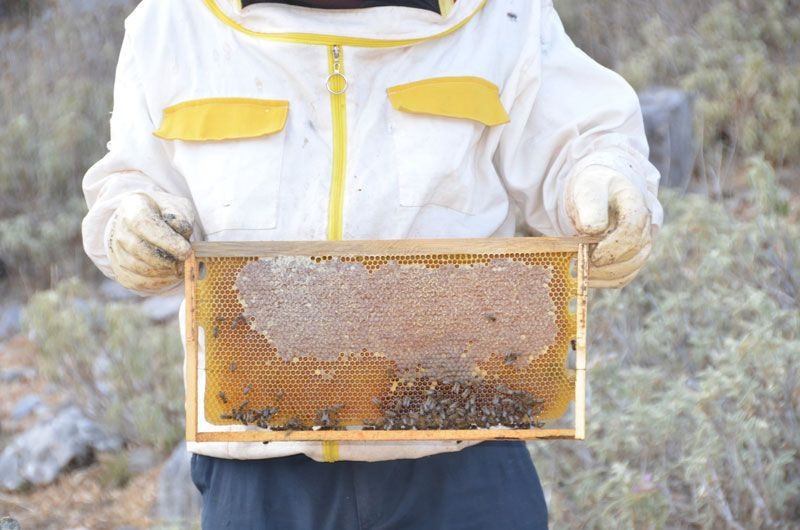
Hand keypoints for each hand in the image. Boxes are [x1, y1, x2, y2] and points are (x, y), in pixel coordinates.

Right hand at [107, 191, 193, 292]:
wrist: (147, 224)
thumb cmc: (165, 215)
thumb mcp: (177, 207)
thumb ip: (181, 217)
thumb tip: (182, 230)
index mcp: (133, 208)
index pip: (143, 224)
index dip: (166, 240)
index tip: (186, 250)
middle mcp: (119, 230)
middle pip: (139, 249)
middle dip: (166, 259)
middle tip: (184, 260)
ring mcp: (116, 252)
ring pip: (138, 268)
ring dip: (163, 272)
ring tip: (179, 266)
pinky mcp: (120, 271)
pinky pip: (138, 282)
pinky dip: (157, 282)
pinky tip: (170, 275)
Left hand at [565, 167, 653, 287]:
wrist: (596, 193)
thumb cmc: (591, 189)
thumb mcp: (586, 189)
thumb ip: (590, 206)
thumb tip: (593, 229)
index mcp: (635, 202)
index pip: (632, 228)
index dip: (613, 246)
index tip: (591, 254)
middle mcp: (645, 224)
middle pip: (635, 252)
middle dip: (606, 263)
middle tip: (580, 262)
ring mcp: (641, 241)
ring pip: (631, 268)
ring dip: (605, 275)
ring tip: (581, 269)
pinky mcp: (632, 256)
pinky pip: (624, 277)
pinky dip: (605, 281)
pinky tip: (587, 278)